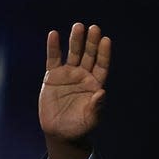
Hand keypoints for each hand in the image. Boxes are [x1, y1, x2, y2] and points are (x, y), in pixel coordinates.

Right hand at [40, 22, 110, 158]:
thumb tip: (102, 93)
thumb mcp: (91, 119)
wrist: (60, 132)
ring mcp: (68, 74)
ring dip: (75, 40)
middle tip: (94, 28)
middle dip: (91, 42)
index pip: (102, 65)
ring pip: (73, 54)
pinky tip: (54, 34)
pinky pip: (53, 59)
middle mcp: (83, 76)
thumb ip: (96, 106)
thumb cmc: (80, 126)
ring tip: (78, 26)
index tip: (106, 40)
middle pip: (89, 56)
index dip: (104, 53)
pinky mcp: (52, 76)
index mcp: (95, 85)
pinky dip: (53, 47)